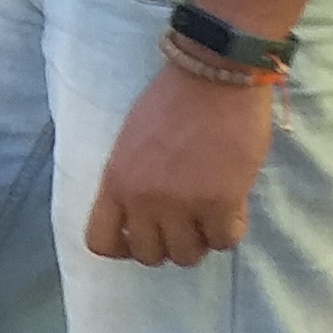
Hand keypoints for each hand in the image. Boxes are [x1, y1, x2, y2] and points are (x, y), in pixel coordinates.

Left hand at [82, 63, 278, 268]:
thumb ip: (131, 181)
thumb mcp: (131, 142)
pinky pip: (224, 242)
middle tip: (185, 223)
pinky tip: (232, 209)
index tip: (144, 234)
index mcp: (115, 181)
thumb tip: (143, 215)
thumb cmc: (173, 100)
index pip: (101, 241)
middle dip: (168, 243)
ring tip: (209, 215)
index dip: (124, 247)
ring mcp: (181, 204)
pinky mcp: (220, 203)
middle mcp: (142, 199)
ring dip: (200, 240)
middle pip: (149, 255)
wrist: (213, 76)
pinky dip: (229, 230)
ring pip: (187, 256)